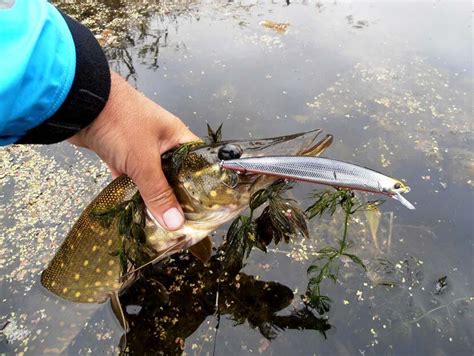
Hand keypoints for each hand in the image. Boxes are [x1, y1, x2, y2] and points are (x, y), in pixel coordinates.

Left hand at [68, 71, 198, 229]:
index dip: (203, 183)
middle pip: (174, 172)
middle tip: (183, 222)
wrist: (77, 104)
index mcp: (175, 136)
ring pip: (151, 176)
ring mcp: (138, 147)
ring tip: (160, 221)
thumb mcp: (144, 161)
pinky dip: (131, 190)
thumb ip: (158, 192)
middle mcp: (161, 141)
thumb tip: (176, 223)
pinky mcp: (118, 153)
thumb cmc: (120, 123)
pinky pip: (130, 176)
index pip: (197, 161)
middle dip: (176, 195)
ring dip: (152, 195)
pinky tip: (135, 209)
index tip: (205, 207)